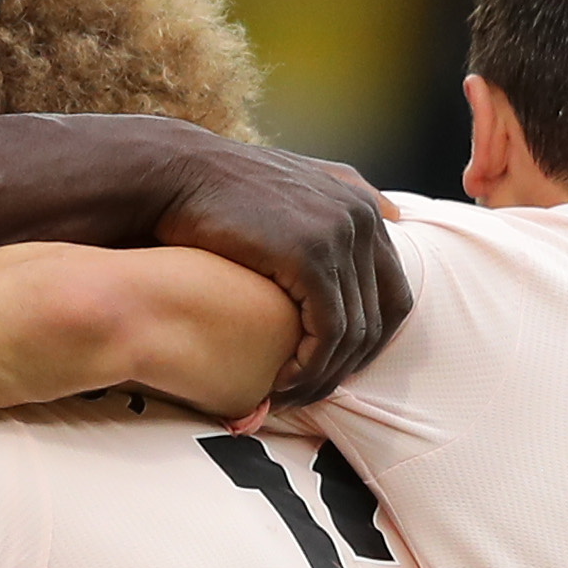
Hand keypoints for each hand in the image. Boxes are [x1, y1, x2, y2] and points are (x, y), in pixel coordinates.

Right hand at [153, 141, 406, 400]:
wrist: (174, 174)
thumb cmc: (219, 186)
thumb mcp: (296, 176)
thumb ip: (343, 190)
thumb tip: (393, 212)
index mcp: (363, 207)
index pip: (393, 295)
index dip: (368, 342)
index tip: (332, 367)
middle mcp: (362, 219)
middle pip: (380, 319)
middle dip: (349, 365)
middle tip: (311, 390)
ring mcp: (340, 235)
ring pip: (354, 332)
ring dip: (324, 374)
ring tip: (290, 394)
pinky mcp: (310, 257)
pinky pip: (328, 331)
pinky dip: (309, 366)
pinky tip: (281, 381)